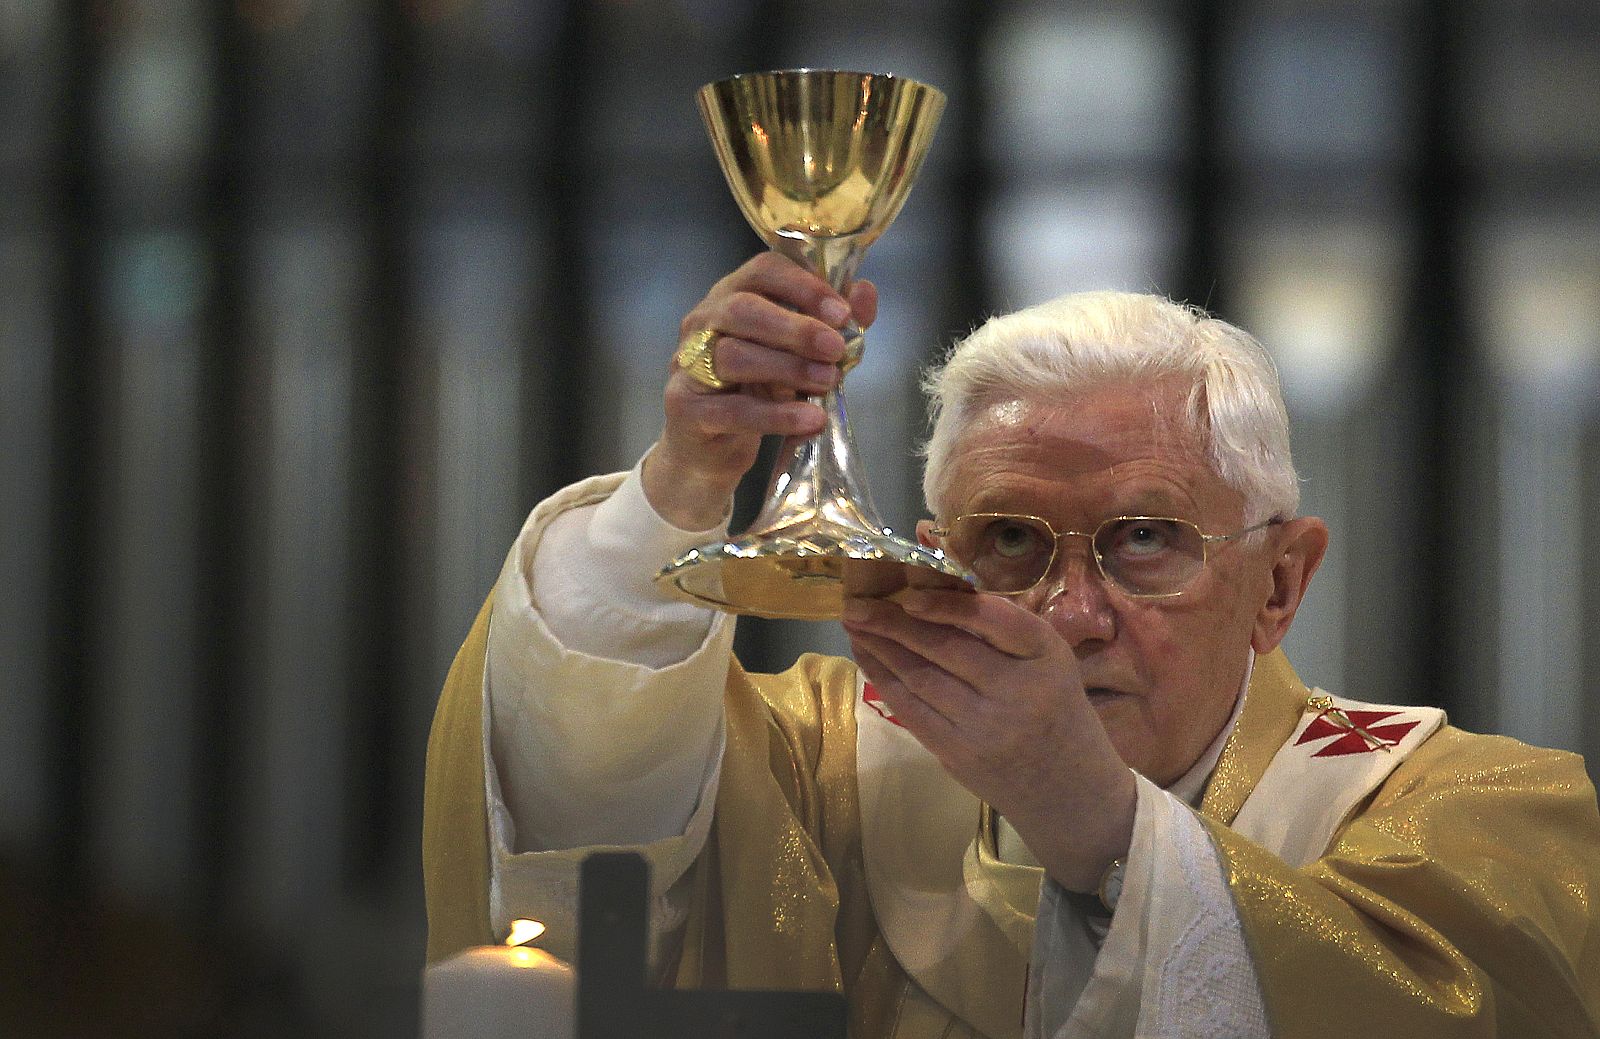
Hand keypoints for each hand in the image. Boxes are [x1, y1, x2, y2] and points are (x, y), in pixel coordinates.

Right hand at [643, 253, 876, 530]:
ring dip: (789, 369)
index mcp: (733, 294)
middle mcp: (703, 321)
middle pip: (742, 309)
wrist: (712, 446)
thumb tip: (864, 292)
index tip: (842, 313)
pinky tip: (810, 420)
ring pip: (733, 357)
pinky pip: (732, 410)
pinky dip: (776, 415)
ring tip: (828, 384)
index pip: (763, 271)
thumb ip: (833, 323)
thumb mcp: (800, 354)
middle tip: (835, 349)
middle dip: (796, 329)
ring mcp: (689, 364)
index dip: (804, 286)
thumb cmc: (757, 389)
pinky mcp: (686, 409)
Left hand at [841, 588, 1135, 891]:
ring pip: (921, 679)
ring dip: (880, 648)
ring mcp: (985, 728)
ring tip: (854, 623)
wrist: (1070, 789)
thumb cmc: (1056, 707)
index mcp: (1047, 657)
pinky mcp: (958, 755)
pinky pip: (912, 711)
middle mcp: (1018, 691)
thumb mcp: (1049, 660)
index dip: (946, 605)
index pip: (993, 621)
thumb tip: (932, 588)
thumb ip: (1001, 628)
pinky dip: (884, 680)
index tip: (907, 591)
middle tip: (855, 601)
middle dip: (893, 623)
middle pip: (946, 649)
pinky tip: (867, 657)